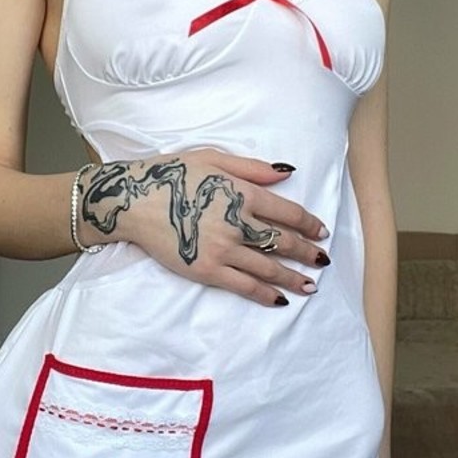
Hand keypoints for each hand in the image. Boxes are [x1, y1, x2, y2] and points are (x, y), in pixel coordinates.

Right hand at [76, 150, 329, 305]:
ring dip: (293, 278)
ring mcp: (223, 250)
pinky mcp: (207, 271)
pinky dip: (265, 294)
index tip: (321, 231)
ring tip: (311, 285)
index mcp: (241, 193)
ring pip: (268, 267)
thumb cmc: (173, 174)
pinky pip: (243, 286)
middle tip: (324, 260)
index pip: (287, 212)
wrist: (133, 201)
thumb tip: (287, 173)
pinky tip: (280, 299)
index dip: (308, 223)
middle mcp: (237, 223)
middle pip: (283, 242)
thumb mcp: (213, 158)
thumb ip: (252, 168)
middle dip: (307, 253)